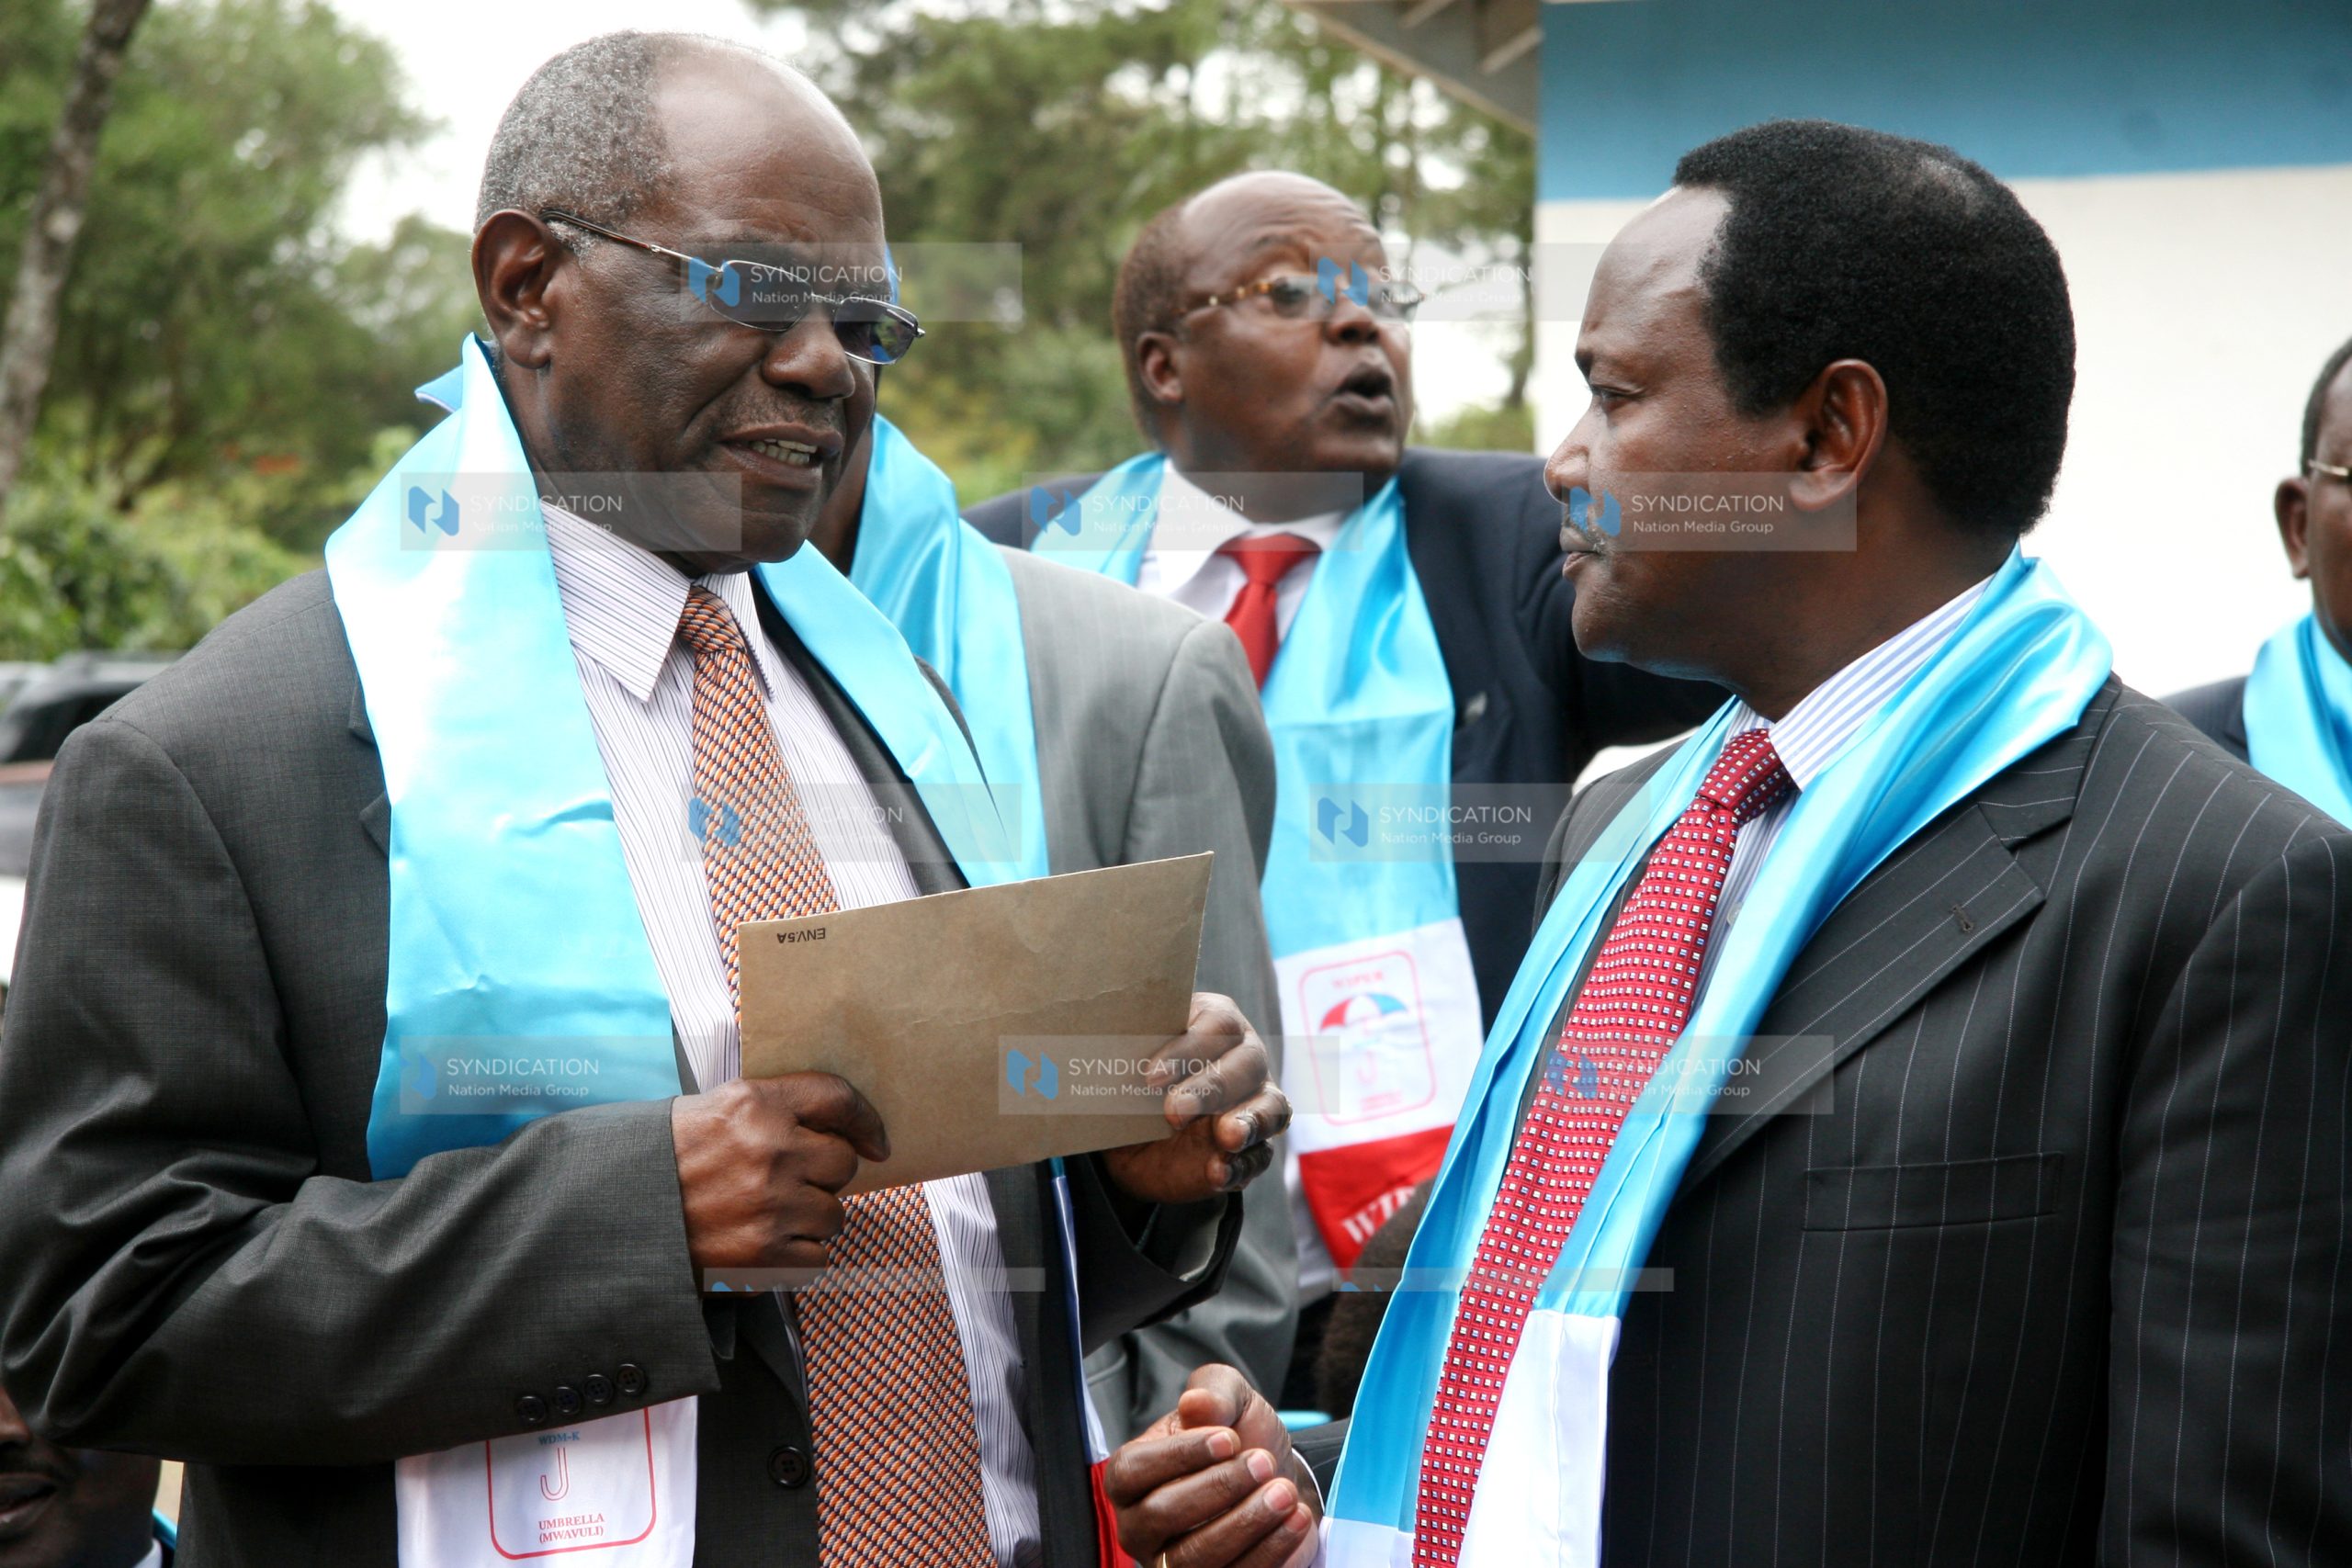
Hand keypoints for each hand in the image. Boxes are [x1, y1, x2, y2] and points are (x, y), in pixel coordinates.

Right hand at [670, 1073, 888, 1272]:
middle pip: (843, 1163)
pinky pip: (818, 1258)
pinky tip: (765, 1246)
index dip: (865, 1121)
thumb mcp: (715, 1108)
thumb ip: (774, 1108)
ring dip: (811, 1219)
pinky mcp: (765, 1255)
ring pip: (835, 1214)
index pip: (837, 1099)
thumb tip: (839, 1126)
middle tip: (791, 1182)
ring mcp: (771, 1205)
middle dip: (824, 1175)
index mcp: (756, 1104)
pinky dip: (798, 1258)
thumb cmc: (668, 1158)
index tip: (876, 1142)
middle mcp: (771, 1150)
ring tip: (768, 1216)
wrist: (617, 1213)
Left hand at [1099, 993, 1289, 1205]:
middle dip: (1211, 1088)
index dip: (1187, 1049)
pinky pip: (1260, 1156)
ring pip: (1270, 1107)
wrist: (1130, 1136)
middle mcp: (1244, 1057)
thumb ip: (1123, 1045)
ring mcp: (1256, 1102)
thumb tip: (1096, 1039)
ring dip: (1249, 1121)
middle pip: (1246, 1064)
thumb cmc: (1133, 1079)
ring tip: (1227, 1137)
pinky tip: (1217, 1172)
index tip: (1151, 1076)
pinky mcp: (1254, 1147)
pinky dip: (1241, 1165)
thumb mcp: (1123, 1059)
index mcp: (1214, 1021)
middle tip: (1174, 1111)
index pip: (1216, 1026)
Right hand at [1106, 1364, 1320, 1567]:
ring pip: (1195, 1558)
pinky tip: (1296, 1520)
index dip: (1177, 1455)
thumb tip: (1195, 1404)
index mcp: (1131, 1476)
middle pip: (1161, 1515)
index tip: (1229, 1438)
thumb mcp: (1230, 1397)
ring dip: (1245, 1524)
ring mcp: (1171, 1564)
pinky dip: (1270, 1553)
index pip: (1131, 1470)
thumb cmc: (1241, 1437)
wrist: (1277, 1477)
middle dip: (1218, 1487)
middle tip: (1263, 1463)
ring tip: (1285, 1493)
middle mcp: (1140, 1526)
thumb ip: (1213, 1392)